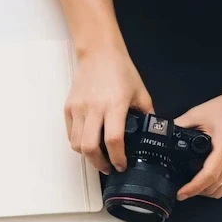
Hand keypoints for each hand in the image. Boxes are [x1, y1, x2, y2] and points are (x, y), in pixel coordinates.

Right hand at [65, 45, 153, 173]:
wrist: (98, 53)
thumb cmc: (119, 70)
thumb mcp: (140, 92)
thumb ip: (146, 113)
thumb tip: (152, 131)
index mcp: (114, 105)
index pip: (113, 140)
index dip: (117, 158)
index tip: (121, 165)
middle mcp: (94, 108)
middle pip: (90, 147)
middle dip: (99, 163)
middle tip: (108, 168)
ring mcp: (79, 109)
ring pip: (77, 144)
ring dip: (87, 156)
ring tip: (97, 158)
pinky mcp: (69, 108)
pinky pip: (70, 134)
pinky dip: (78, 143)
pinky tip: (88, 143)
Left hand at [174, 87, 221, 199]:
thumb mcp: (200, 112)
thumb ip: (181, 124)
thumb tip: (164, 134)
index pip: (209, 175)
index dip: (193, 188)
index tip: (181, 193)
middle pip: (214, 187)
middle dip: (196, 192)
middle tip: (181, 190)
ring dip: (206, 192)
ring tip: (192, 186)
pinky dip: (216, 187)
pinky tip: (205, 181)